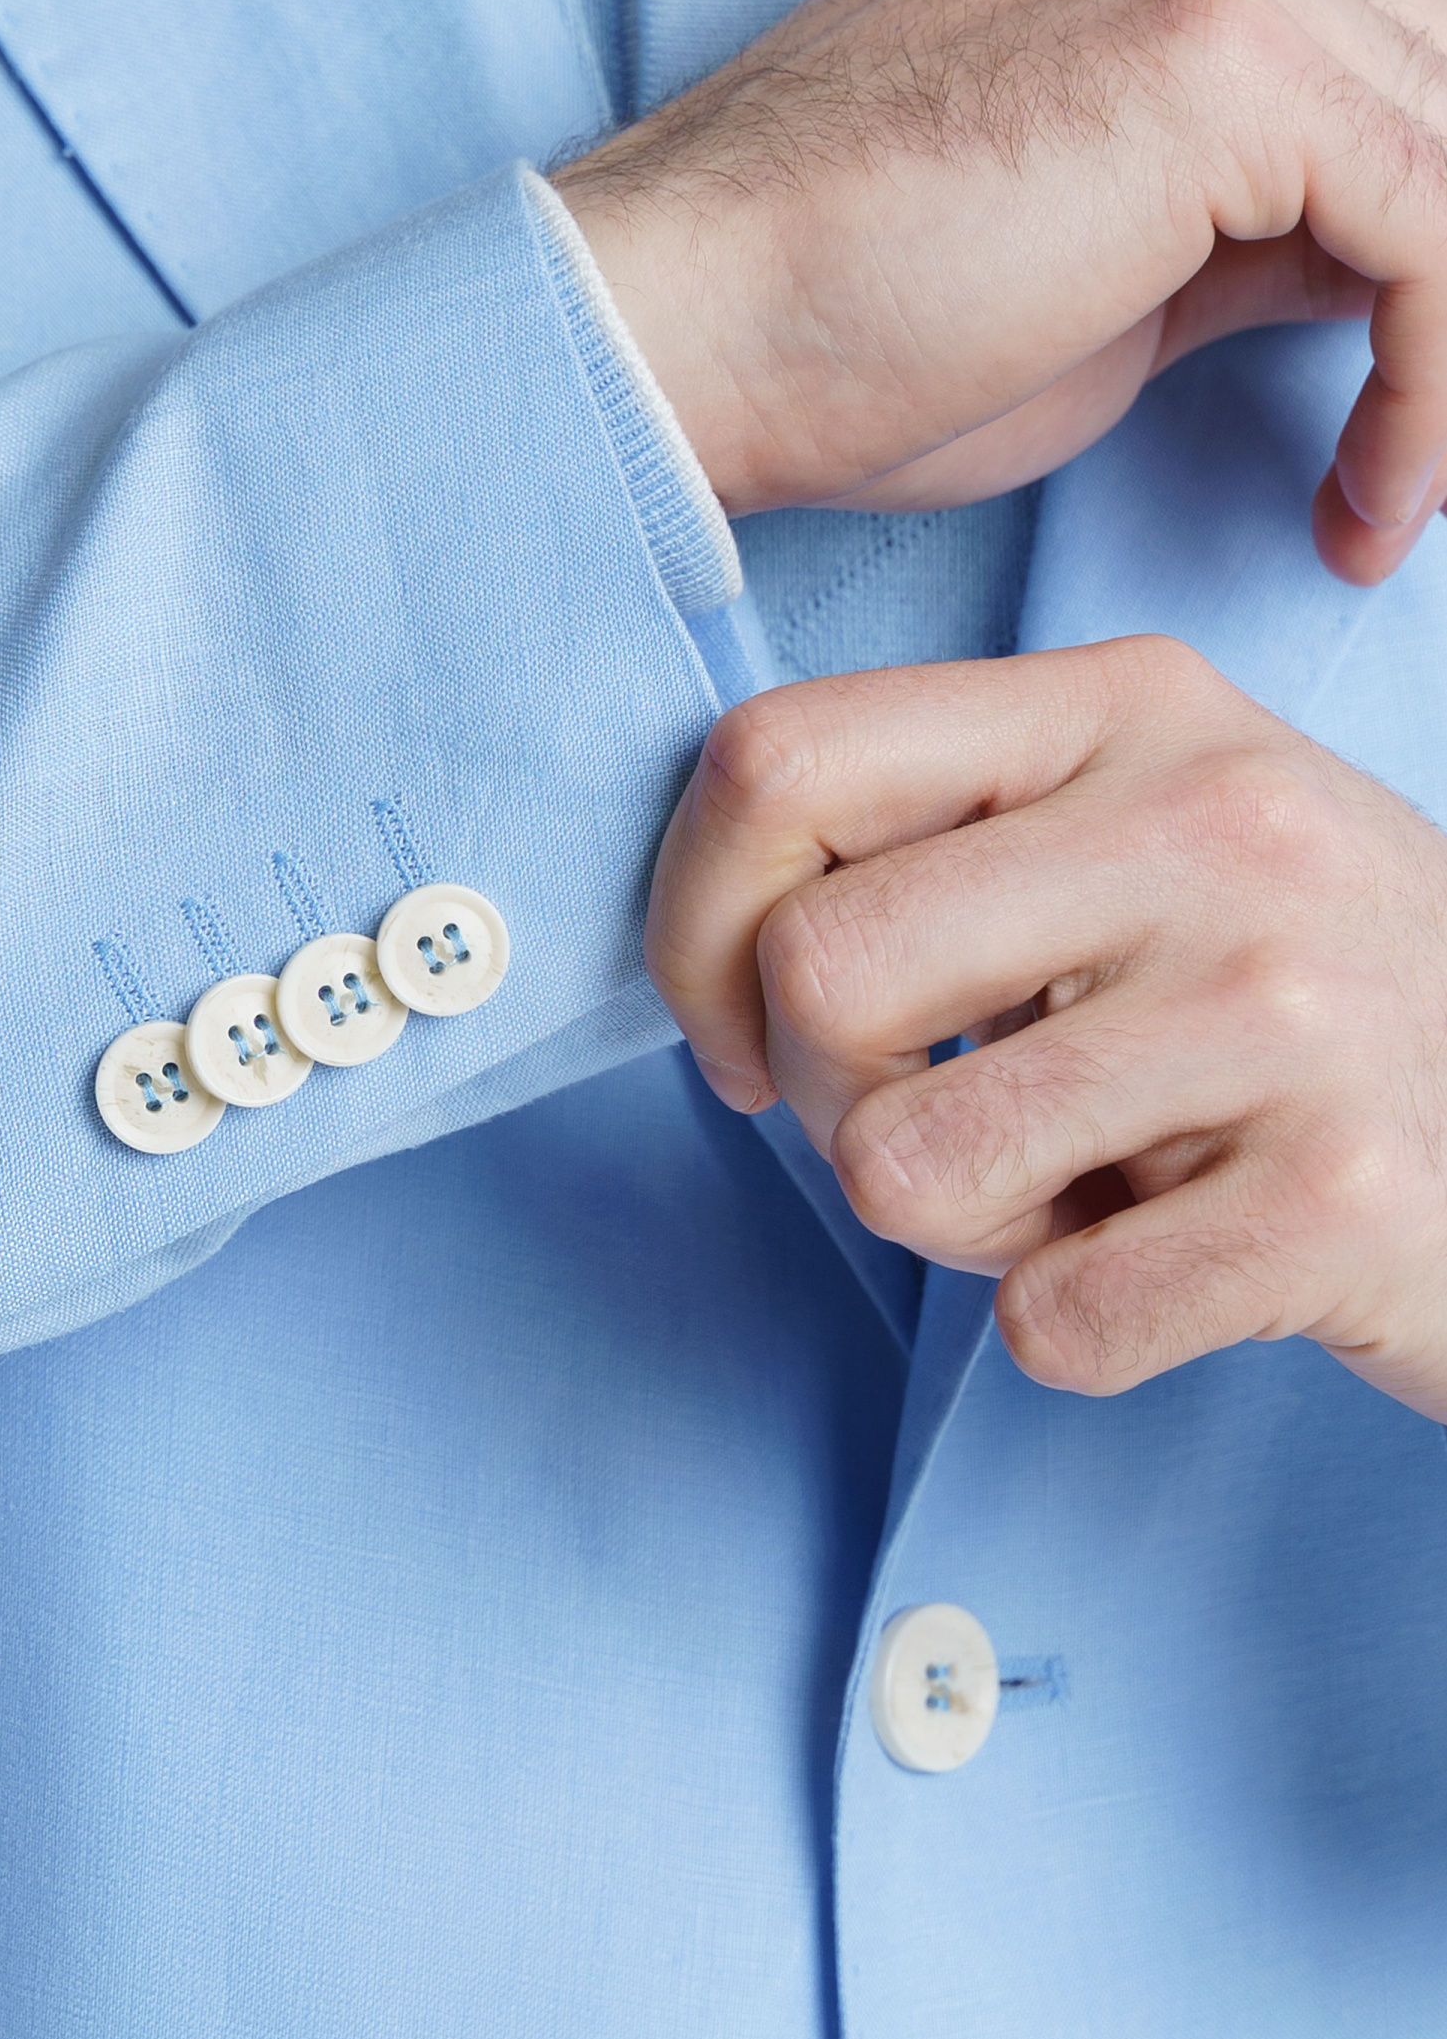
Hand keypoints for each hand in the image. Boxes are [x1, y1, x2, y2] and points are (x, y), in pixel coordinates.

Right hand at [554, 0, 1446, 583]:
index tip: (1424, 347)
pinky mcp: (1217, 56)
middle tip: (1430, 428)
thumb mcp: (1094, 242)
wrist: (673, 334)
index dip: (1438, 166)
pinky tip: (1373, 497)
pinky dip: (1434, 381)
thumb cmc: (830, 323)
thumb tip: (1403, 247)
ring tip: (1397, 484)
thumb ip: (1258, 203)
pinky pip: (1436, 222)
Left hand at [644, 637, 1446, 1415]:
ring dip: (961, 1227)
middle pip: (815, 972)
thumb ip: (952, 838)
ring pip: (900, 1169)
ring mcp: (1292, 1009)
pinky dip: (1080, 1329)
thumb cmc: (1311, 998)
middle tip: (937, 1124)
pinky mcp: (1343, 1201)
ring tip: (1088, 1187)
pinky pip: (1049, 1324)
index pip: (778, 759)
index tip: (751, 1026)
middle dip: (826, 1098)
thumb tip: (714, 941)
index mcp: (1131, 709)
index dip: (695, 922)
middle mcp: (1215, 825)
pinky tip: (1184, 1262)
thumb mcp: (1158, 837)